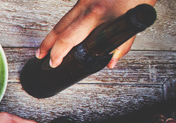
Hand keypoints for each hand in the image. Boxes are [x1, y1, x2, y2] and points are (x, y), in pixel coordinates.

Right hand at [37, 0, 155, 68]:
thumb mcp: (135, 21)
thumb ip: (123, 44)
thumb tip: (111, 61)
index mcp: (97, 14)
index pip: (68, 38)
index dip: (58, 53)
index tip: (54, 63)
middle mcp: (87, 5)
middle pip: (59, 29)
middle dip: (47, 45)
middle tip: (40, 56)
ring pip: (62, 20)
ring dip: (53, 35)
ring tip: (46, 46)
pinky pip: (71, 13)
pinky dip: (64, 24)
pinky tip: (62, 31)